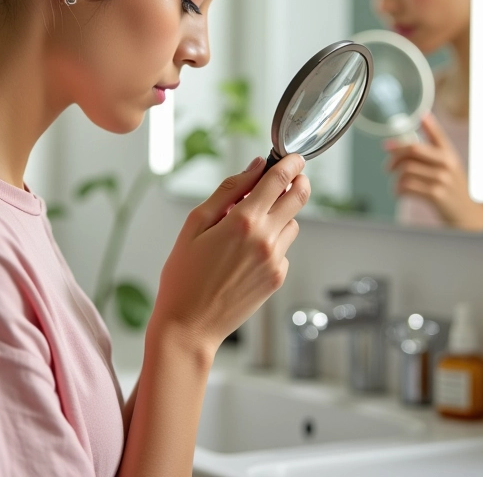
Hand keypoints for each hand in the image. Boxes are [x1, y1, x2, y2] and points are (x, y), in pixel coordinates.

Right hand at [150, 154, 309, 355]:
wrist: (189, 326)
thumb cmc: (184, 276)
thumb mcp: (195, 224)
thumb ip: (228, 191)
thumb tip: (254, 168)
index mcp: (243, 221)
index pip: (279, 180)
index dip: (290, 163)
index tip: (293, 156)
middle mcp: (266, 239)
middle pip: (299, 198)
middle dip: (299, 181)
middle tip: (291, 176)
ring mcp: (275, 261)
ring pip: (292, 223)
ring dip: (280, 215)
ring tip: (251, 224)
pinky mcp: (277, 278)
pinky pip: (284, 249)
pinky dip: (272, 242)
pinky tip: (246, 252)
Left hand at [385, 112, 482, 231]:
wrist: (468, 215)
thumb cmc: (454, 190)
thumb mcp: (449, 167)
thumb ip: (431, 153)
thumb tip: (405, 142)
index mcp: (449, 154)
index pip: (437, 134)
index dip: (426, 123)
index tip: (417, 118)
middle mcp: (447, 163)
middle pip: (412, 150)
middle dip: (394, 156)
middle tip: (388, 166)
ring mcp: (442, 179)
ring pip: (406, 170)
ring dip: (396, 178)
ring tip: (398, 184)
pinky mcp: (436, 194)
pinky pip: (407, 186)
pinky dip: (398, 190)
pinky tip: (400, 192)